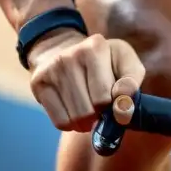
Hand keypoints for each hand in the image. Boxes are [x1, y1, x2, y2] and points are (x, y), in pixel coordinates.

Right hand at [27, 29, 145, 132]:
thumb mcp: (125, 62)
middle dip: (100, 114)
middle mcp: (71, 55)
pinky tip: (74, 110)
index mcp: (96, 46)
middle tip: (102, 107)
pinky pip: (59, 122)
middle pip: (91, 109)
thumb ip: (131, 83)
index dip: (116, 106)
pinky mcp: (38, 83)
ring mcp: (52, 69)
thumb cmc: (104, 61)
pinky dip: (71, 124)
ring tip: (89, 109)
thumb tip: (123, 109)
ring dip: (86, 122)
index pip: (107, 95)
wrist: (65, 50)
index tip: (117, 103)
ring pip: (75, 118)